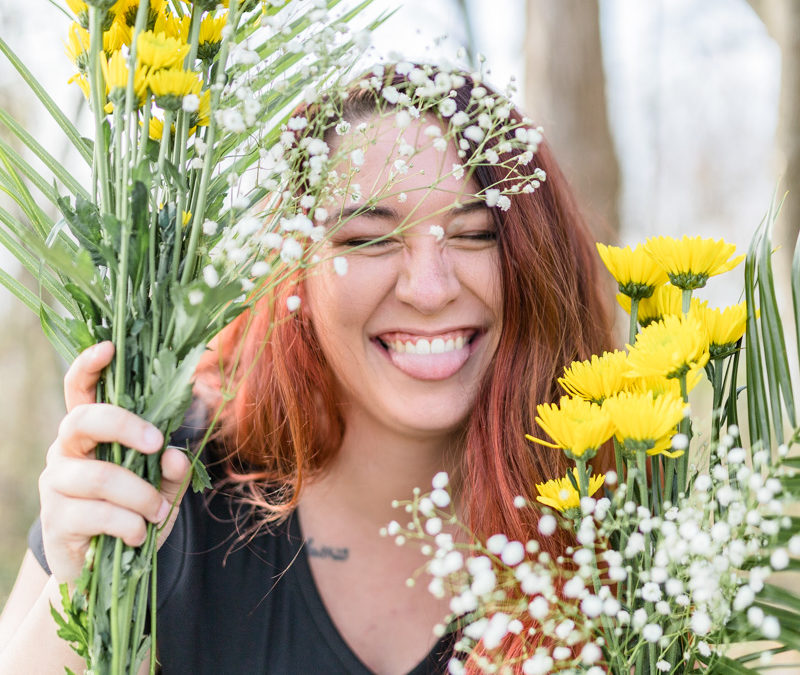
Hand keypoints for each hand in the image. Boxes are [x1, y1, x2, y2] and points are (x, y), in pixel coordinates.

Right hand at [38, 342, 190, 583]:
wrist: (103, 570)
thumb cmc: (133, 514)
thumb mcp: (162, 489)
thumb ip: (172, 470)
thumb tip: (173, 454)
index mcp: (92, 433)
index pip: (80, 390)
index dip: (89, 366)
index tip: (109, 346)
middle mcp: (66, 450)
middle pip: (84, 420)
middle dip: (125, 426)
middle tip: (157, 444)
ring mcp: (56, 484)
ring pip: (100, 476)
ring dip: (141, 496)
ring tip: (157, 513)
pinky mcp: (56, 520)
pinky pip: (99, 514)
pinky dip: (130, 524)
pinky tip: (138, 534)